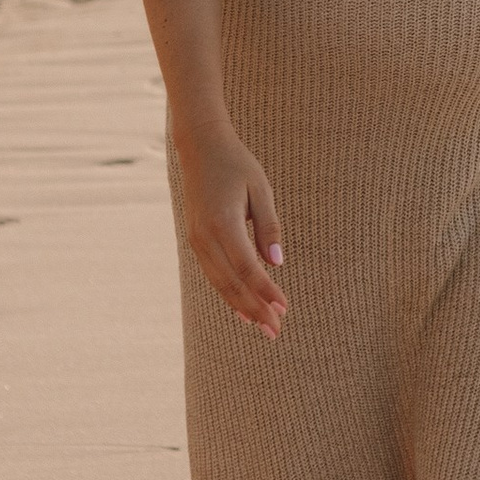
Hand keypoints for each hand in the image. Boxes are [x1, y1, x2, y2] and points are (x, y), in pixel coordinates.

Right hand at [179, 130, 286, 334]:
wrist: (200, 148)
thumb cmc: (236, 165)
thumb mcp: (261, 189)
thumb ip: (269, 227)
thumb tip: (276, 263)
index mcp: (223, 223)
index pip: (247, 267)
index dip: (265, 291)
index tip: (284, 308)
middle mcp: (205, 237)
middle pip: (231, 283)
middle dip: (254, 309)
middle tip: (276, 331)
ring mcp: (196, 240)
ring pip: (219, 283)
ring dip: (241, 306)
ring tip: (262, 325)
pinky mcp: (195, 240)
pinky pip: (213, 274)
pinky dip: (228, 293)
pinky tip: (243, 307)